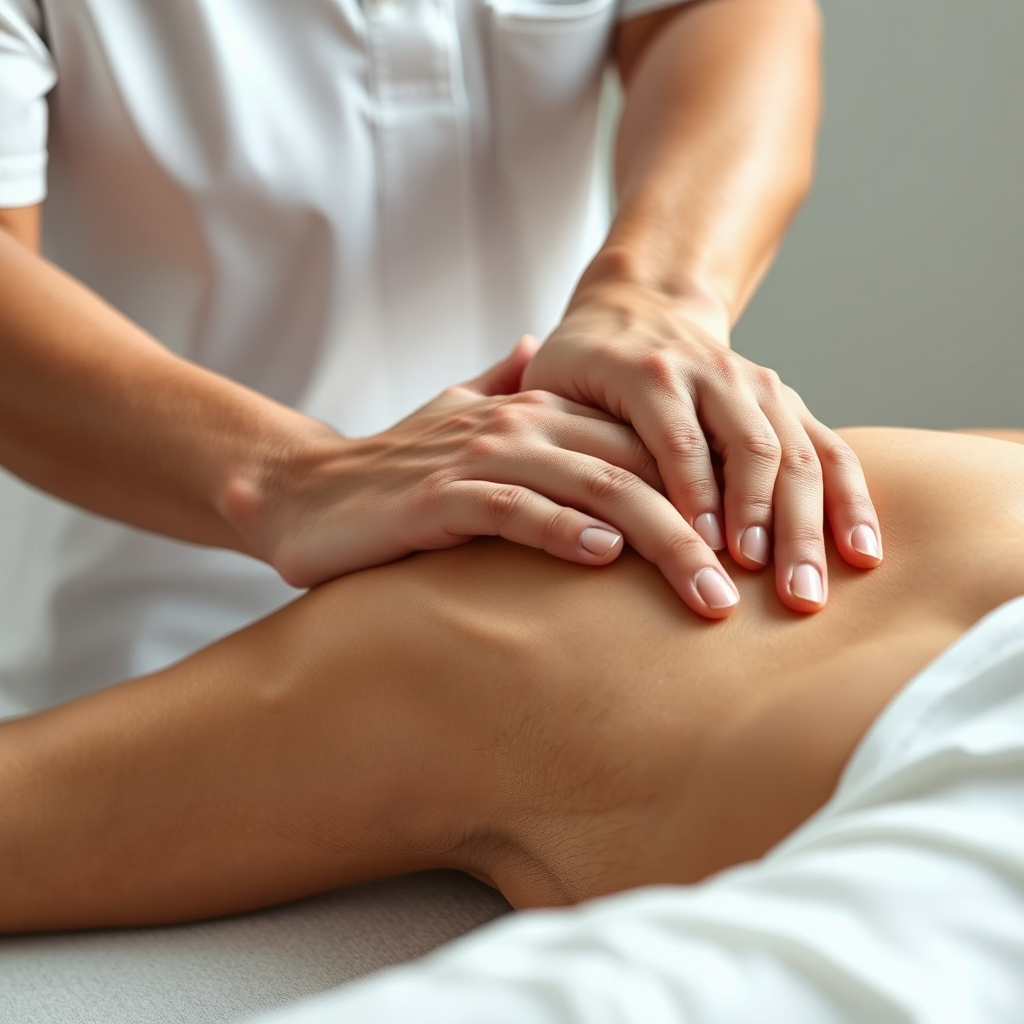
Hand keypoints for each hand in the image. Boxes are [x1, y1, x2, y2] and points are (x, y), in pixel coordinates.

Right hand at [230, 337, 716, 594]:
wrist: (302, 493)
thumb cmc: (393, 470)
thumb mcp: (457, 417)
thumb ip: (501, 381)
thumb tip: (530, 343)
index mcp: (537, 411)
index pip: (645, 443)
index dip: (709, 488)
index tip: (760, 541)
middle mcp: (519, 424)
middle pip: (640, 466)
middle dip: (708, 524)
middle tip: (757, 581)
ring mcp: (480, 457)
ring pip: (595, 488)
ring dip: (661, 538)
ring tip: (709, 589)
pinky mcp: (439, 497)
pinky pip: (516, 511)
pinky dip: (563, 529)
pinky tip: (605, 555)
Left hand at [521, 278, 882, 615]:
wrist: (640, 305)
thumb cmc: (582, 364)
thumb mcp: (550, 387)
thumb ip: (549, 434)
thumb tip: (541, 504)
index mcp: (646, 371)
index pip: (677, 438)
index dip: (696, 495)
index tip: (710, 553)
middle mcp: (711, 372)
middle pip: (753, 448)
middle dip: (770, 524)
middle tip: (776, 593)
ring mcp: (756, 385)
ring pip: (798, 452)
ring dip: (810, 525)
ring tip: (809, 591)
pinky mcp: (783, 400)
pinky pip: (829, 447)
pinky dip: (849, 500)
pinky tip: (862, 552)